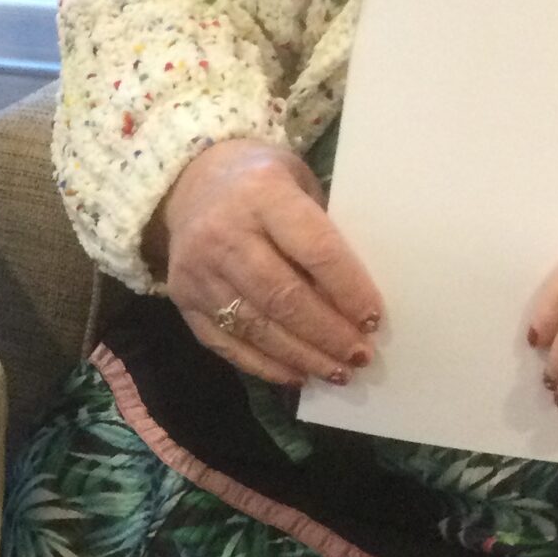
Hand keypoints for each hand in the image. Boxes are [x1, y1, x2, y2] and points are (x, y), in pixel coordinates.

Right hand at [151, 140, 382, 387]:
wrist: (186, 184)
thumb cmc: (260, 181)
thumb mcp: (297, 182)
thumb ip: (321, 229)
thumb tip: (355, 298)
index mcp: (262, 195)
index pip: (314, 250)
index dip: (348, 289)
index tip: (373, 319)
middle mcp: (224, 234)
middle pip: (283, 297)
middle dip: (327, 333)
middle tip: (359, 356)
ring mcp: (199, 271)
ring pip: (256, 326)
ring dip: (301, 356)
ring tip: (336, 372)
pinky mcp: (184, 300)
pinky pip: (226, 343)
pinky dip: (264, 364)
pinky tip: (296, 374)